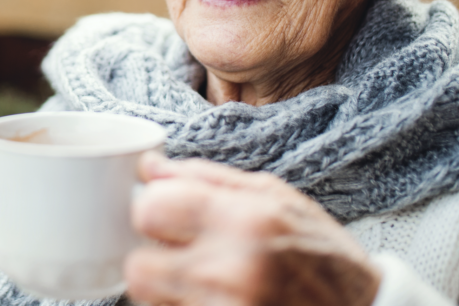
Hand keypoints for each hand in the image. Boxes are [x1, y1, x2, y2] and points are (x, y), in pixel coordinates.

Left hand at [124, 153, 380, 305]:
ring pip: (150, 303)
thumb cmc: (320, 252)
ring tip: (200, 280)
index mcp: (247, 222)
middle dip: (150, 258)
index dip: (152, 210)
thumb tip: (149, 166)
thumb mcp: (275, 196)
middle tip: (178, 254)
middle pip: (137, 268)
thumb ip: (205, 178)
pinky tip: (212, 298)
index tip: (166, 214)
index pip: (150, 210)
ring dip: (164, 290)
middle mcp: (235, 273)